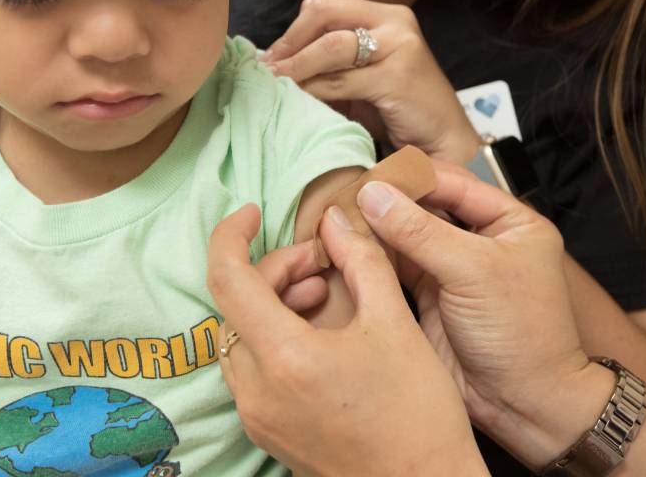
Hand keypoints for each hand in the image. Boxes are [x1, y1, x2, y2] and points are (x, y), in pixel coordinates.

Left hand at [206, 204, 486, 475]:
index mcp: (284, 357)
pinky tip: (319, 335)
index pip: (227, 278)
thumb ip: (361, 261)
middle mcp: (257, 390)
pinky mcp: (268, 433)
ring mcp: (258, 417)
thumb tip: (336, 220)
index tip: (251, 212)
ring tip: (325, 296)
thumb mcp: (395, 323)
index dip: (231, 235)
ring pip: (241, 338)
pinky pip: (252, 370)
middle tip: (323, 264)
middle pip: (236, 306)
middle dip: (275, 271)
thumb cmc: (418, 413)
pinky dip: (275, 339)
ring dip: (274, 305)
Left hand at [259, 0, 481, 163]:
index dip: (293, 31)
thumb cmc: (400, 110)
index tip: (271, 56)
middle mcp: (396, 22)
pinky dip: (313, 90)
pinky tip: (299, 100)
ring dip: (296, 68)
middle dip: (289, 44)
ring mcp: (400, 46)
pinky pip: (340, 80)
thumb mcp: (362, 77)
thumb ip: (331, 63)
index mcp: (386, 15)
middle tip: (267, 70)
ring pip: (330, 48)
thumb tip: (277, 62)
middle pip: (324, 18)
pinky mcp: (398, 76)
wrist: (443, 141)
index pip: (326, 8)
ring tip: (275, 84)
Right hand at [353, 163, 593, 446]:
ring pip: (407, 238)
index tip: (369, 176)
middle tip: (345, 196)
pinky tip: (346, 248)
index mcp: (511, 222)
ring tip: (338, 219)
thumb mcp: (473, 271)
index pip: (454, 183)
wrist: (525, 405)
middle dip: (388, 203)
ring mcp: (455, 270)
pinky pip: (397, 268)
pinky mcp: (432, 298)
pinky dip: (373, 259)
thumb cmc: (523, 335)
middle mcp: (482, 241)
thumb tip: (373, 194)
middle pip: (427, 208)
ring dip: (376, 230)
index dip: (411, 178)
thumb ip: (421, 231)